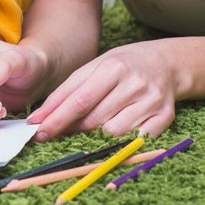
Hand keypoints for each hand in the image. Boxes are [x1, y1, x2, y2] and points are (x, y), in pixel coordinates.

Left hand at [27, 40, 181, 140]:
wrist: (166, 63)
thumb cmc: (123, 65)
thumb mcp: (95, 67)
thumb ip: (69, 90)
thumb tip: (41, 117)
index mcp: (113, 67)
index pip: (79, 100)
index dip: (57, 119)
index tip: (38, 131)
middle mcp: (134, 84)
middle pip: (94, 119)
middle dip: (71, 129)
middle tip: (56, 132)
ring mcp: (152, 101)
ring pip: (113, 132)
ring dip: (94, 136)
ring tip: (89, 128)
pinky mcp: (165, 116)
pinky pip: (136, 140)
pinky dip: (121, 141)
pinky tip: (114, 133)